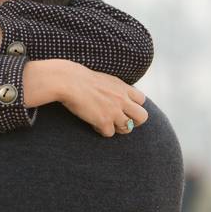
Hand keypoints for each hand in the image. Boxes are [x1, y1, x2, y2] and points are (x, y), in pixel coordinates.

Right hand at [24, 60, 147, 136]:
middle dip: (133, 121)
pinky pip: (109, 133)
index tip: (122, 107)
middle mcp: (122, 100)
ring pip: (128, 128)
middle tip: (120, 120)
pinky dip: (101, 130)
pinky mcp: (103, 121)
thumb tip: (115, 95)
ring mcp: (114, 111)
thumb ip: (114, 88)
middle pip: (142, 117)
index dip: (133, 105)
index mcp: (122, 88)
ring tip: (106, 123)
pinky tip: (93, 123)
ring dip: (117, 128)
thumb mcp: (103, 79)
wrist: (68, 81)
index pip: (141, 100)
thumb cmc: (79, 78)